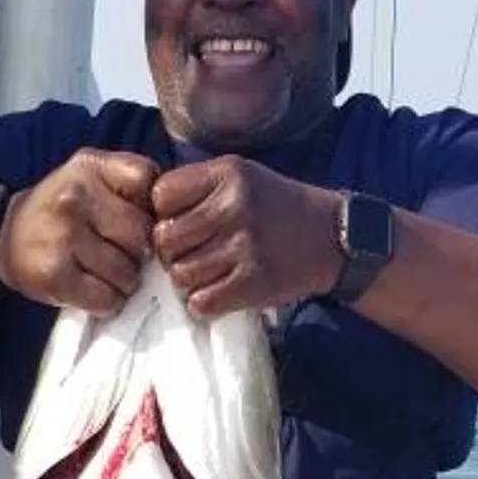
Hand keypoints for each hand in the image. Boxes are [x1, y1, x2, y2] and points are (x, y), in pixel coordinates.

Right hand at [0, 151, 157, 313]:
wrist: (4, 238)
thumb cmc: (59, 210)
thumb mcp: (88, 177)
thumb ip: (128, 183)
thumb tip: (173, 214)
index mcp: (90, 168)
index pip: (148, 180)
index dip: (152, 207)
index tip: (139, 219)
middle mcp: (75, 198)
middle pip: (142, 236)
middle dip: (140, 253)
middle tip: (122, 255)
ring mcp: (63, 237)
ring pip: (127, 273)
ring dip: (124, 282)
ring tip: (106, 273)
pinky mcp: (55, 276)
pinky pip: (106, 298)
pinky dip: (107, 301)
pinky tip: (94, 290)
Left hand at [150, 159, 340, 318]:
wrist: (332, 237)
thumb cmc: (276, 207)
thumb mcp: (241, 177)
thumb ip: (197, 189)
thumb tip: (145, 212)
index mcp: (227, 174)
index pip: (161, 195)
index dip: (163, 214)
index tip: (180, 223)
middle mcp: (234, 206)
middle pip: (165, 239)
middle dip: (171, 253)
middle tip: (190, 255)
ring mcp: (245, 247)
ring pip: (180, 275)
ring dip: (187, 282)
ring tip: (207, 275)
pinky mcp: (254, 283)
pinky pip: (202, 303)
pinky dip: (204, 304)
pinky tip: (218, 293)